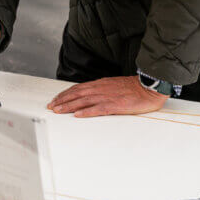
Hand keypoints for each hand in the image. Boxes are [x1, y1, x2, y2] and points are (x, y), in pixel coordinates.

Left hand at [47, 76, 168, 117]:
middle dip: (62, 100)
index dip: (65, 94)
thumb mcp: (113, 86)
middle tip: (51, 106)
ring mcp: (106, 96)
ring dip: (69, 106)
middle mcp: (100, 88)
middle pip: (76, 94)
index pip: (77, 88)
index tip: (56, 99)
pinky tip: (78, 115)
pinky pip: (97, 109)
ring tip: (58, 110)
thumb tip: (91, 95)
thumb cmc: (133, 88)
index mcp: (100, 84)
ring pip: (83, 101)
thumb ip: (102, 90)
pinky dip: (86, 112)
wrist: (148, 87)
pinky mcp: (114, 105)